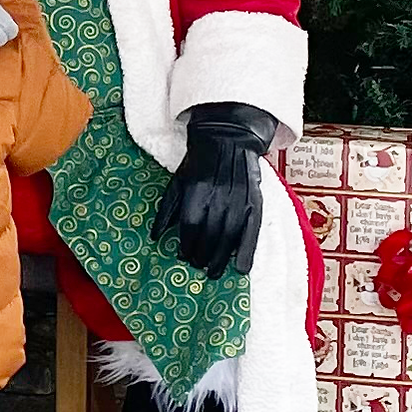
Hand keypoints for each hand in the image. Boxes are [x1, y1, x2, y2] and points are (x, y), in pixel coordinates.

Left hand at [151, 103, 277, 278]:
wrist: (228, 139)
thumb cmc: (198, 163)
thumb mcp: (177, 182)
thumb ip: (167, 210)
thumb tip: (156, 236)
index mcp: (196, 190)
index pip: (190, 226)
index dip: (186, 245)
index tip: (184, 256)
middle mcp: (218, 196)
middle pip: (209, 235)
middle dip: (202, 256)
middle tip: (198, 266)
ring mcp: (239, 200)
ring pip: (229, 237)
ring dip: (221, 259)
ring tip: (214, 272)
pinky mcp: (255, 202)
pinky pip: (252, 231)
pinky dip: (246, 251)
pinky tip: (240, 267)